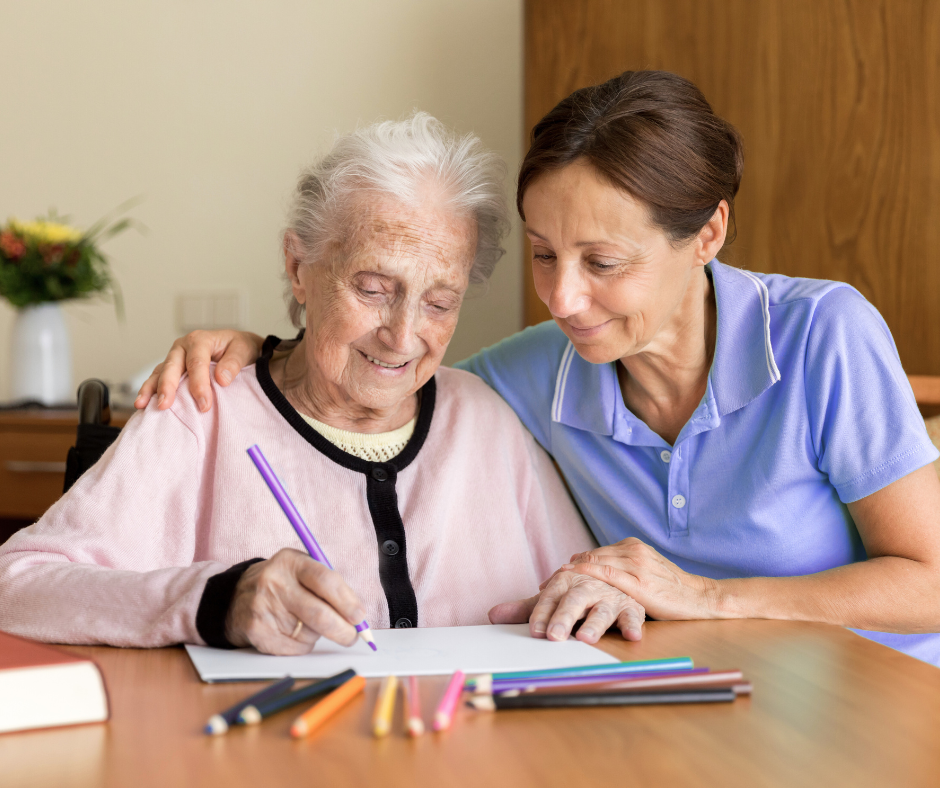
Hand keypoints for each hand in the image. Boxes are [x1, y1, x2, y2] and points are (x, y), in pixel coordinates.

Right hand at [134, 329, 263, 411]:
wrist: (237, 346)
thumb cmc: (239, 348)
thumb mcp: (243, 350)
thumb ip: (234, 363)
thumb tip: (222, 380)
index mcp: (200, 340)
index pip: (197, 363)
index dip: (199, 385)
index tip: (204, 405)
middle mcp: (183, 347)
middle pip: (172, 366)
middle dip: (168, 387)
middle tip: (165, 406)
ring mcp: (174, 358)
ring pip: (160, 372)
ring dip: (150, 389)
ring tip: (142, 405)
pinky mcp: (171, 369)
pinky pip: (157, 379)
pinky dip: (149, 391)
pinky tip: (142, 405)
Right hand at [225, 548, 366, 655]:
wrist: (235, 597)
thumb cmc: (283, 583)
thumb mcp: (301, 570)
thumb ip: (330, 586)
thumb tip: (359, 616)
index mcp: (291, 562)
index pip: (325, 580)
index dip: (347, 600)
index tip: (360, 616)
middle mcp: (275, 583)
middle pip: (318, 613)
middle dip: (342, 629)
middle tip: (353, 636)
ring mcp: (263, 608)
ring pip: (309, 633)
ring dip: (319, 634)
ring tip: (306, 622)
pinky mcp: (258, 632)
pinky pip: (295, 647)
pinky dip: (303, 644)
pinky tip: (292, 631)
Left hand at [488, 572, 645, 644]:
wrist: (614, 579)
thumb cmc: (578, 596)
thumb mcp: (553, 600)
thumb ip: (526, 609)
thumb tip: (492, 616)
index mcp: (565, 582)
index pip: (550, 598)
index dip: (542, 614)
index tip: (535, 631)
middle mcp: (587, 587)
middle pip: (574, 601)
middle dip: (563, 618)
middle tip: (554, 636)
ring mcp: (609, 596)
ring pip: (602, 609)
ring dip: (595, 623)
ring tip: (586, 637)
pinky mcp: (630, 606)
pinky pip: (633, 615)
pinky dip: (633, 625)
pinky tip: (632, 636)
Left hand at [564, 538, 723, 621]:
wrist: (701, 597)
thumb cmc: (671, 588)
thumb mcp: (646, 570)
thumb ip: (622, 567)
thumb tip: (593, 570)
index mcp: (632, 546)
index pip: (595, 553)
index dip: (572, 565)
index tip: (554, 577)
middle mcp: (632, 551)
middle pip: (590, 558)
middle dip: (566, 572)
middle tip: (545, 586)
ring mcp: (636, 565)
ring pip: (595, 565)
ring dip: (571, 576)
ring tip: (551, 588)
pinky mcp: (640, 583)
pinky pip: (608, 576)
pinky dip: (587, 576)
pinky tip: (573, 583)